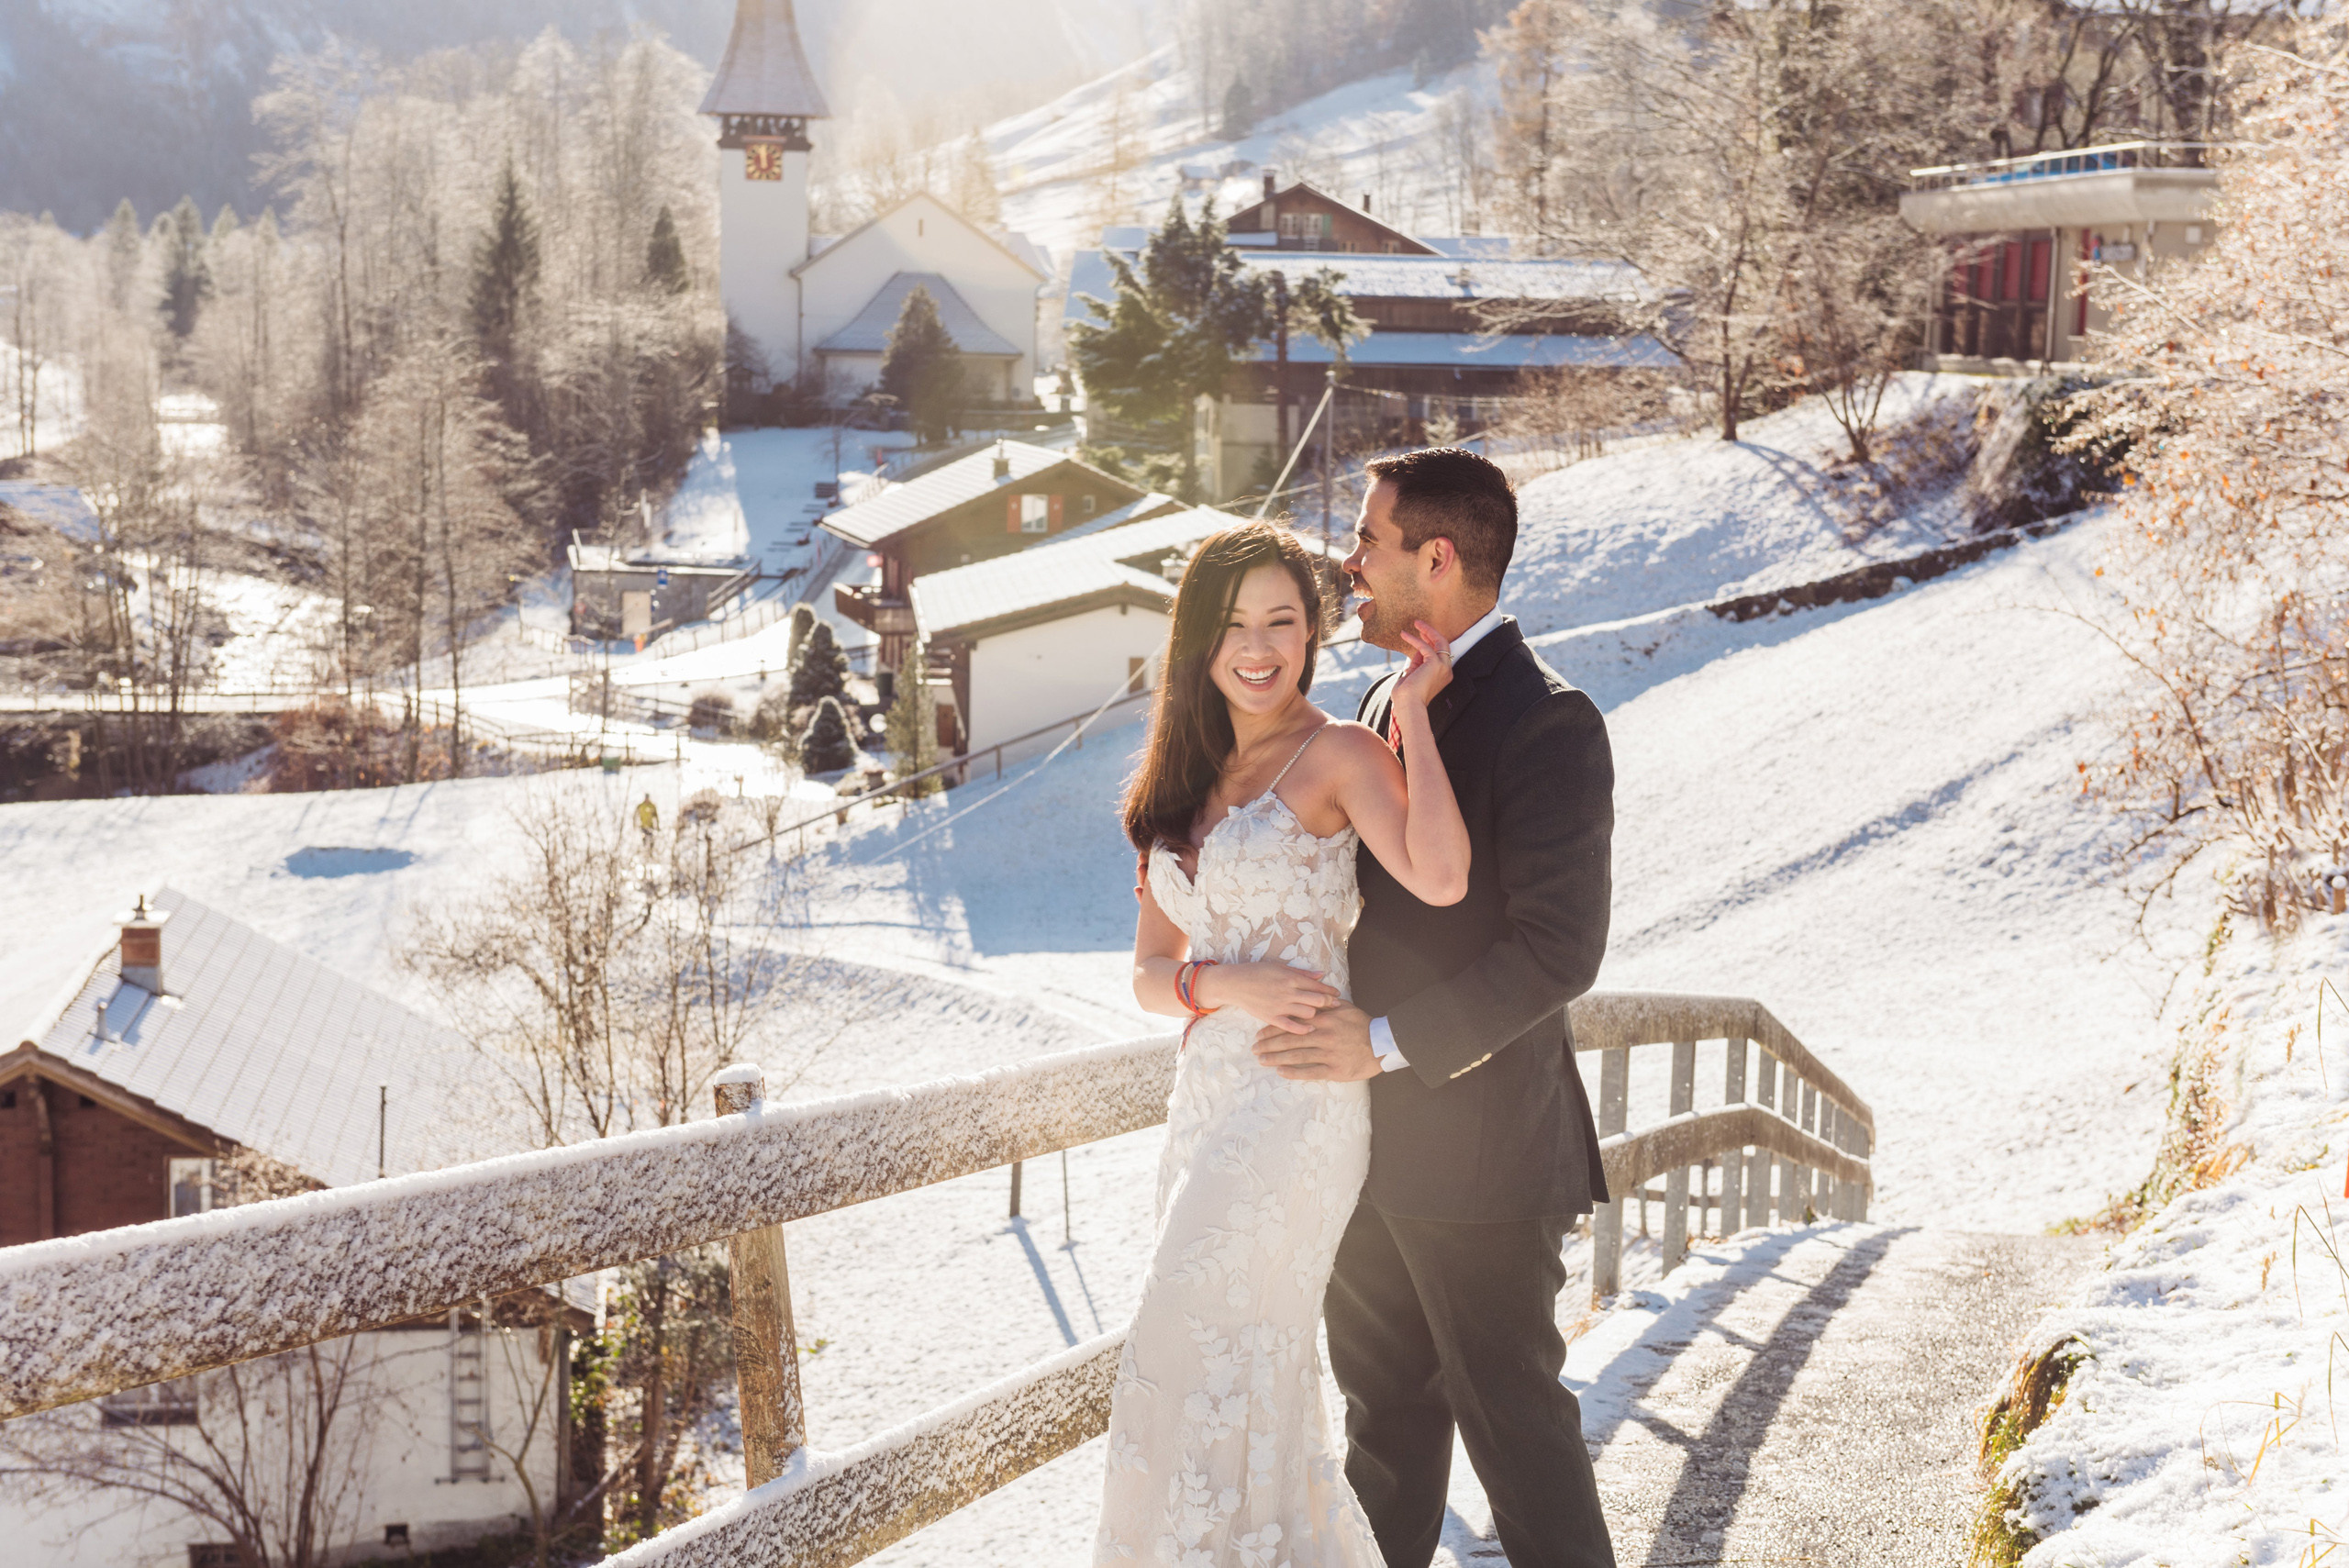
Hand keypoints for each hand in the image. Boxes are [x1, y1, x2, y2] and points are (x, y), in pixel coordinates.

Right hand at [1197, 962, 1341, 1033]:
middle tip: (1336, 1006)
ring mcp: (1280, 1006)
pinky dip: (1304, 1029)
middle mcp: (1288, 992)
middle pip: (1317, 1000)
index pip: (1317, 985)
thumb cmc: (1257, 972)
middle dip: (1329, 1003)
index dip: (1330, 991)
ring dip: (1316, 1014)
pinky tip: (1310, 1028)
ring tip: (1322, 1016)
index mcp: (1291, 978)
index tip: (1337, 995)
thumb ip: (1302, 973)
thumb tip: (1321, 974)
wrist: (1235, 983)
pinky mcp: (1272, 1017)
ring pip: (1308, 1013)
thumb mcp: (1280, 967)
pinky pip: (1292, 1027)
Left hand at [1252, 1004, 1382, 1080]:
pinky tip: (1281, 1072)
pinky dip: (1294, 1072)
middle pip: (1289, 1039)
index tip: (1259, 1033)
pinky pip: (1310, 1071)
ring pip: (1296, 1055)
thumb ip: (1324, 1003)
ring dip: (1276, 1058)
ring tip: (1262, 1060)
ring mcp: (1327, 1053)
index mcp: (1323, 1019)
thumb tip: (1309, 996)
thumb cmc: (1362, 1024)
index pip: (1292, 1023)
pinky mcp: (1334, 1069)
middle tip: (1254, 1048)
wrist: (1382, 1044)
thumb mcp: (1344, 1008)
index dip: (1273, 1028)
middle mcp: (1322, 1035)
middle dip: (1269, 1044)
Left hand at [1389, 620, 1453, 711]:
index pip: (1438, 654)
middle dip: (1431, 633)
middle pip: (1443, 645)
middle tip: (1419, 624)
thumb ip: (1417, 663)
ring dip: (1427, 631)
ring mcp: (1443, 667)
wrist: (1408, 706)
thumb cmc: (1407, 696)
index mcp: (1443, 675)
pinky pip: (1425, 646)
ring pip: (1439, 641)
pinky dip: (1414, 639)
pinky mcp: (1435, 664)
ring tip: (1415, 623)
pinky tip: (1403, 635)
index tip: (1420, 634)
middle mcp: (1447, 670)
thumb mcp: (1413, 675)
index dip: (1429, 642)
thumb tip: (1417, 650)